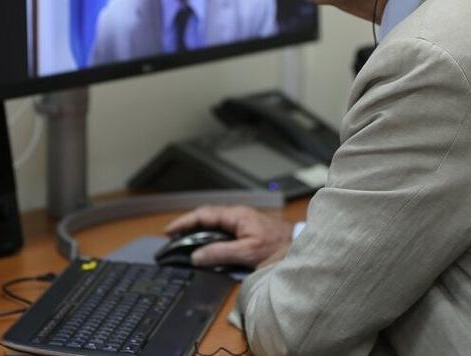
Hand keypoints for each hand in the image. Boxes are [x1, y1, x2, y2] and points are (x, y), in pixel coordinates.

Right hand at [164, 205, 293, 269]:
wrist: (301, 249)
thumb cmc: (278, 248)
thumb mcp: (247, 252)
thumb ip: (220, 253)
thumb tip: (196, 256)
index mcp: (236, 215)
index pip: (203, 214)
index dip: (184, 222)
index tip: (169, 231)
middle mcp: (238, 216)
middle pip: (207, 218)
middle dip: (188, 227)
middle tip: (172, 239)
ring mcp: (244, 223)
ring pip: (215, 225)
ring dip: (199, 233)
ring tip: (185, 244)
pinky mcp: (248, 233)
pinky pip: (224, 232)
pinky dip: (211, 239)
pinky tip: (207, 249)